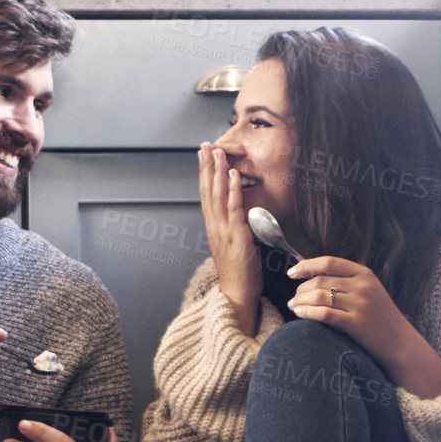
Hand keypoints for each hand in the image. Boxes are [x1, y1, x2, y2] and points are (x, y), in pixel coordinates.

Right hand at [198, 142, 261, 332]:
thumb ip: (230, 229)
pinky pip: (233, 208)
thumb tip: (235, 214)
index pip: (206, 195)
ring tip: (218, 152)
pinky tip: (232, 174)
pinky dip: (232, 190)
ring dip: (218, 172)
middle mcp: (215, 227)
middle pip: (207, 191)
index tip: (203, 156)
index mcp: (213, 229)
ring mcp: (223, 231)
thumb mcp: (231, 247)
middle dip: (206, 166)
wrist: (236, 295)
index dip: (203, 174)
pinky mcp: (236, 236)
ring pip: (217, 196)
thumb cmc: (238, 275)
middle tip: (205, 145)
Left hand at [286, 256, 440, 399]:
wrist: (400, 344)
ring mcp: (360, 304)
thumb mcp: (370, 291)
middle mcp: (363, 286)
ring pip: (319, 296)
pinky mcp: (356, 323)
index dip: (306, 265)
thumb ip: (347, 282)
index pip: (329, 262)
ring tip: (293, 307)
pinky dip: (307, 312)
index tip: (291, 273)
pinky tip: (299, 314)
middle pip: (320, 280)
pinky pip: (323, 314)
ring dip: (300, 301)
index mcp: (365, 274)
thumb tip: (312, 277)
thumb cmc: (380, 318)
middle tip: (293, 298)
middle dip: (301, 289)